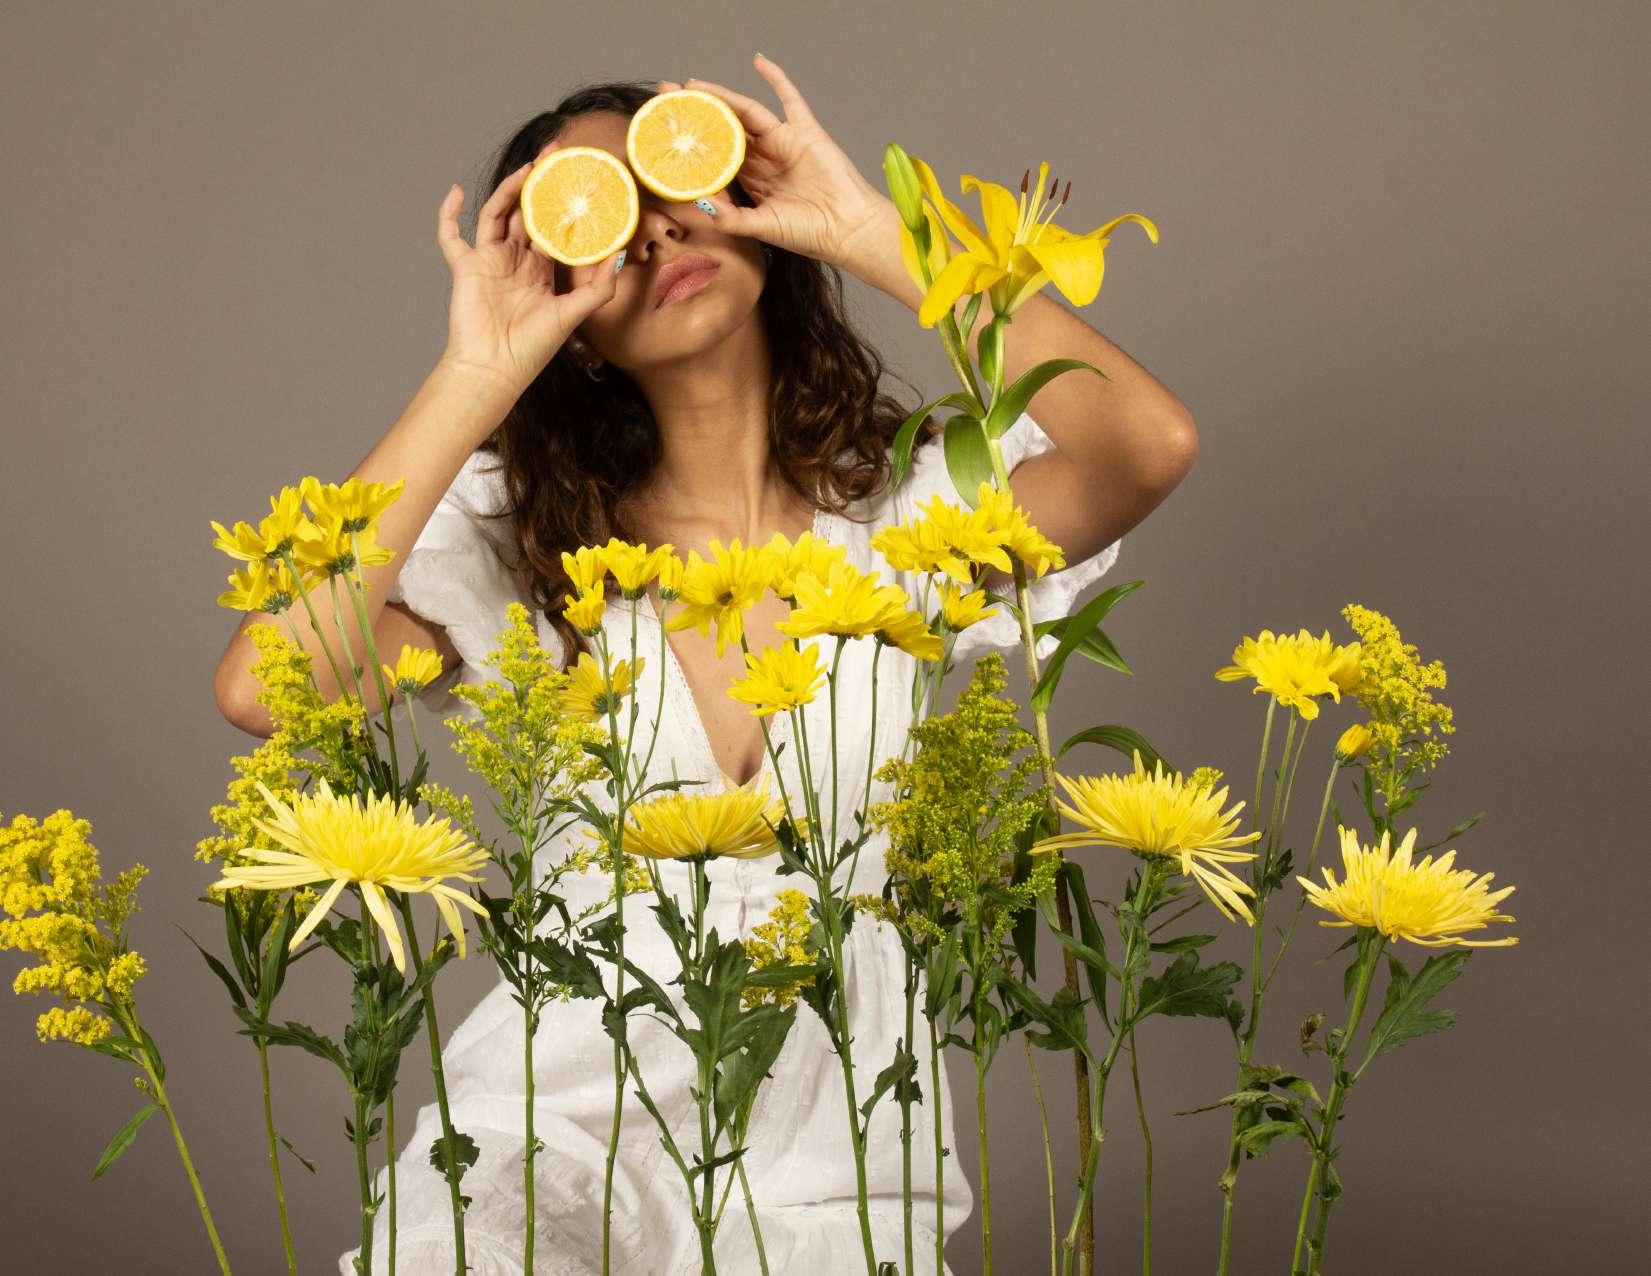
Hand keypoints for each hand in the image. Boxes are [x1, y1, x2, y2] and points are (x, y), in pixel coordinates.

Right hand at [435, 163, 622, 393]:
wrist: (495, 369)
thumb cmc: (531, 348)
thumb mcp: (572, 314)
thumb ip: (596, 289)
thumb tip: (618, 258)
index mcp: (539, 270)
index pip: (552, 228)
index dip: (563, 206)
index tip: (578, 183)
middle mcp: (515, 261)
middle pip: (526, 213)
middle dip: (540, 186)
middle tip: (556, 157)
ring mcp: (489, 261)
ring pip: (498, 214)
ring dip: (510, 189)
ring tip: (529, 167)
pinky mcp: (467, 267)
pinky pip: (451, 235)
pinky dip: (449, 213)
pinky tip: (458, 189)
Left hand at [661, 54, 891, 270]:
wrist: (847, 229)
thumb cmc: (809, 233)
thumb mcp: (761, 227)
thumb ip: (731, 218)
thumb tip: (700, 204)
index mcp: (751, 181)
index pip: (713, 156)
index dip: (689, 143)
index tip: (663, 132)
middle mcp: (764, 159)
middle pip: (724, 129)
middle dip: (696, 113)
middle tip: (665, 97)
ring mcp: (783, 142)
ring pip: (746, 112)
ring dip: (720, 96)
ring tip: (692, 85)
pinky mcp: (805, 132)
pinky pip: (790, 99)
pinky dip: (776, 78)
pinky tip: (758, 61)